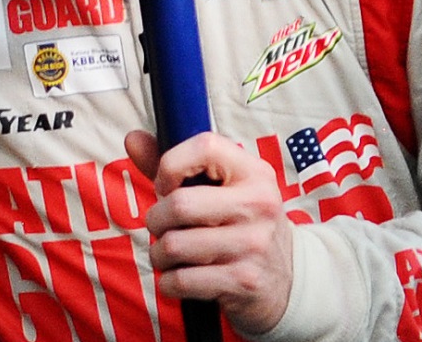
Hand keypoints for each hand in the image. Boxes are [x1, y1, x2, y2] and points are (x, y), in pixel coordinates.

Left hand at [126, 130, 293, 336]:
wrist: (289, 280)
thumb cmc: (241, 224)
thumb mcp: (223, 189)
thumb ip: (176, 164)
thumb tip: (132, 139)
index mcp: (254, 173)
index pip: (205, 147)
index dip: (171, 164)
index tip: (166, 185)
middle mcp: (259, 205)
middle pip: (179, 205)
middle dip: (156, 219)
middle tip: (162, 227)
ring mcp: (254, 245)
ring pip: (174, 245)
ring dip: (159, 254)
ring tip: (170, 254)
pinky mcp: (244, 281)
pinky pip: (182, 280)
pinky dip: (170, 282)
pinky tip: (181, 277)